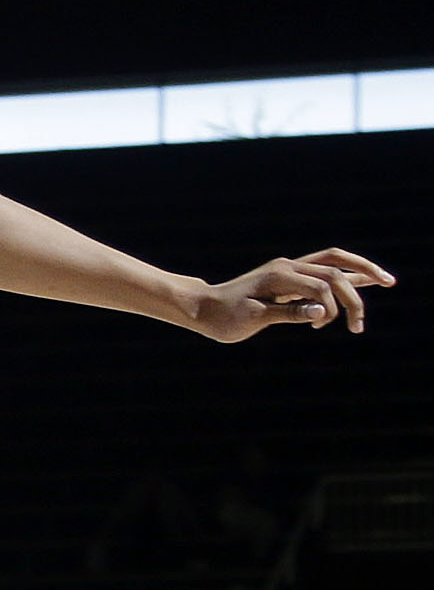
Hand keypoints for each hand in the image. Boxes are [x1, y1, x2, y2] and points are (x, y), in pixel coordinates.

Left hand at [191, 250, 392, 342]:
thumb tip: (322, 311)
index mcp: (280, 275)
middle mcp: (287, 267)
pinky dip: (343, 277)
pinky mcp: (288, 278)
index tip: (322, 327)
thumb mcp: (253, 319)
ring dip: (359, 272)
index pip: (322, 285)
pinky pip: (322, 271)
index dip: (331, 307)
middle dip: (356, 291)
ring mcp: (288, 270)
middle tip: (361, 322)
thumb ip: (288, 313)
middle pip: (334, 269)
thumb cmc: (223, 318)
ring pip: (333, 262)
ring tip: (386, 281)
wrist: (202, 308)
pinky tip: (361, 282)